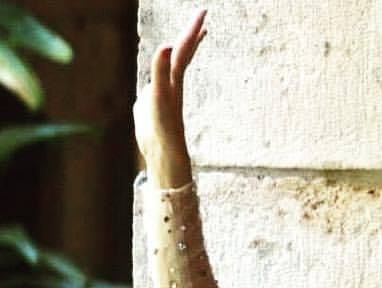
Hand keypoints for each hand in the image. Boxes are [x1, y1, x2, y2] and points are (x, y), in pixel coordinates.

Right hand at [133, 8, 207, 187]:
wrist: (162, 156)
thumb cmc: (163, 130)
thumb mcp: (160, 98)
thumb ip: (161, 71)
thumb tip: (168, 46)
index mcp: (173, 80)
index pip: (183, 49)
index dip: (191, 30)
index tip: (203, 12)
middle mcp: (172, 83)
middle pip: (183, 53)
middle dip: (191, 33)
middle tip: (202, 14)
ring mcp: (164, 92)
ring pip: (176, 65)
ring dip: (183, 49)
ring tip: (192, 36)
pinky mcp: (155, 102)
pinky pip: (163, 79)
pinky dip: (165, 68)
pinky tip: (165, 67)